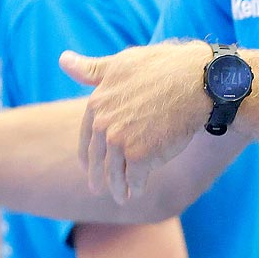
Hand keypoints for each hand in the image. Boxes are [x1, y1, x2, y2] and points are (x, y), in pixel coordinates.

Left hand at [60, 42, 208, 201]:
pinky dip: (135, 188)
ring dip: (117, 188)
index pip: (87, 136)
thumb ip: (91, 69)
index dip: (88, 153)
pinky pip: (134, 180)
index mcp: (97, 103)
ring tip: (120, 197)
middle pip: (98, 158)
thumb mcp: (121, 62)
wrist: (196, 82)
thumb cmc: (163, 67)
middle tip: (97, 189)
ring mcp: (120, 142)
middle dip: (98, 177)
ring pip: (115, 173)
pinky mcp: (140, 157)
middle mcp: (103, 124)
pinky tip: (136, 194)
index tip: (88, 165)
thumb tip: (62, 60)